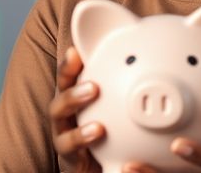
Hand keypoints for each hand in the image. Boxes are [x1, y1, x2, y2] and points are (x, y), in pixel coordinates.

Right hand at [49, 46, 166, 172]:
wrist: (106, 159)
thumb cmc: (111, 123)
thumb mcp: (114, 98)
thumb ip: (121, 76)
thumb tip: (142, 39)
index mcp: (73, 100)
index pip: (67, 81)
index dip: (68, 67)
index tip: (76, 53)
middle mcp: (66, 121)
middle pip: (58, 107)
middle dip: (72, 97)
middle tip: (93, 89)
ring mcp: (68, 144)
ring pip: (65, 140)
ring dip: (79, 134)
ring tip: (98, 130)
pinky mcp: (74, 164)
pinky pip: (78, 163)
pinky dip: (90, 159)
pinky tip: (109, 156)